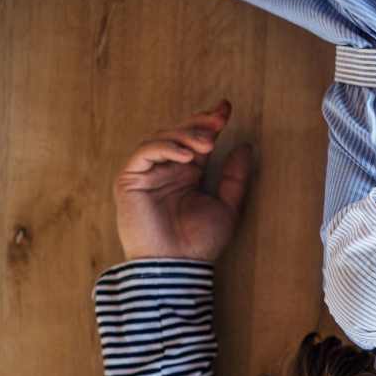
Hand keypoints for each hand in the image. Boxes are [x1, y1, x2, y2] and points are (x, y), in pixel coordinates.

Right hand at [113, 99, 252, 261]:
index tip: (226, 109)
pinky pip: (145, 153)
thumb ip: (235, 178)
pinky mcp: (130, 179)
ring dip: (185, 135)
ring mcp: (146, 173)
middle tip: (218, 119)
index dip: (208, 122)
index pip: (196, 140)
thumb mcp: (227, 206)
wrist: (177, 267)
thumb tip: (246, 146)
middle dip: (198, 123)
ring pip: (161, 138)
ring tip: (207, 143)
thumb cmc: (199, 242)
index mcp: (187, 174)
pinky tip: (186, 155)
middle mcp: (165, 170)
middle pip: (178, 134)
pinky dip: (165, 148)